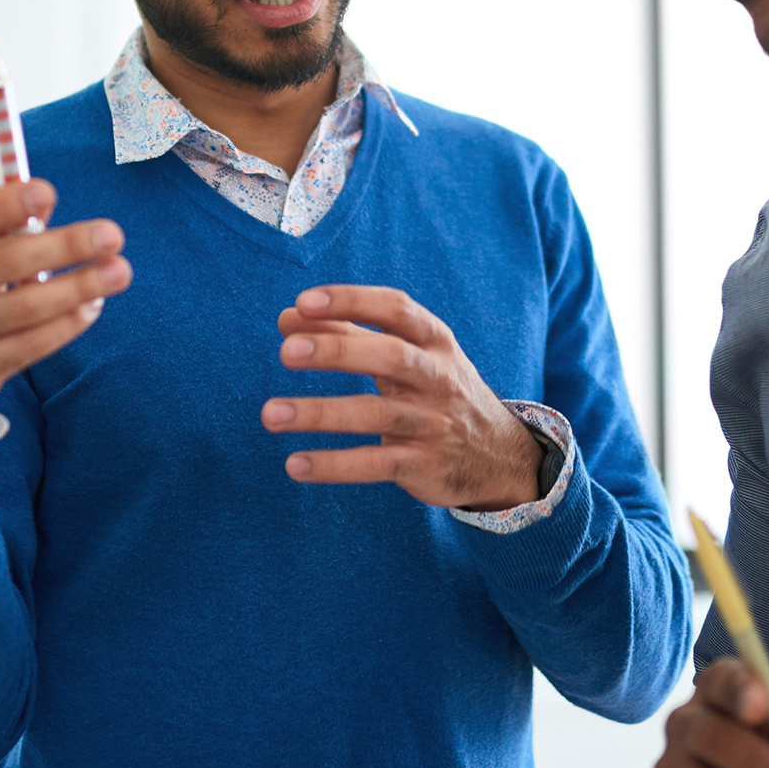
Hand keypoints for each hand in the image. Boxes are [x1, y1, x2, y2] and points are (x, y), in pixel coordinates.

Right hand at [0, 180, 131, 427]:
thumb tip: (44, 202)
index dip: (0, 205)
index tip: (49, 192)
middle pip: (0, 263)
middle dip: (64, 245)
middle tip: (112, 235)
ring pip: (23, 308)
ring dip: (79, 286)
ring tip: (119, 271)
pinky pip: (27, 346)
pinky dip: (66, 323)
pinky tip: (92, 306)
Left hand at [260, 285, 541, 510]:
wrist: (498, 455)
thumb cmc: (434, 390)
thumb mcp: (405, 355)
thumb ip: (348, 335)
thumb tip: (287, 318)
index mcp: (434, 340)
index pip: (395, 309)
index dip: (350, 302)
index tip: (303, 302)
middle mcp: (438, 377)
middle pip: (390, 356)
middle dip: (337, 351)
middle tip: (285, 352)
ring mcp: (433, 422)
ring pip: (375, 414)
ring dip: (319, 413)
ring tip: (269, 414)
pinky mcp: (424, 465)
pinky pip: (375, 464)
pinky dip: (334, 465)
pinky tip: (295, 464)